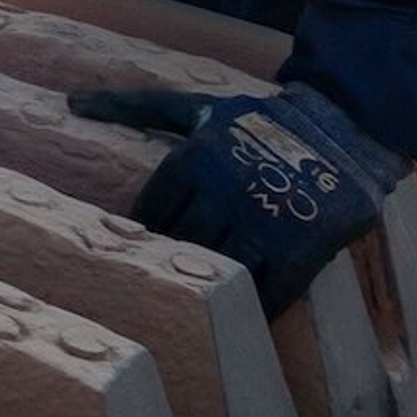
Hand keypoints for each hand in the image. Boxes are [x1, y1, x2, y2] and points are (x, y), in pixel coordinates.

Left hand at [72, 80, 407, 311]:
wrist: (344, 127)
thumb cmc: (259, 120)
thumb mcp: (198, 108)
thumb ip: (136, 106)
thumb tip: (72, 101)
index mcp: (194, 160)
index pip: (151, 214)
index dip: (146, 234)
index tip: (141, 249)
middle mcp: (224, 194)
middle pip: (181, 247)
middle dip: (173, 263)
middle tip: (163, 285)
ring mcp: (263, 224)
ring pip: (221, 272)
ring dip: (210, 289)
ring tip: (199, 306)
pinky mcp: (301, 250)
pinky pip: (270, 294)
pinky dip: (256, 309)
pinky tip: (244, 315)